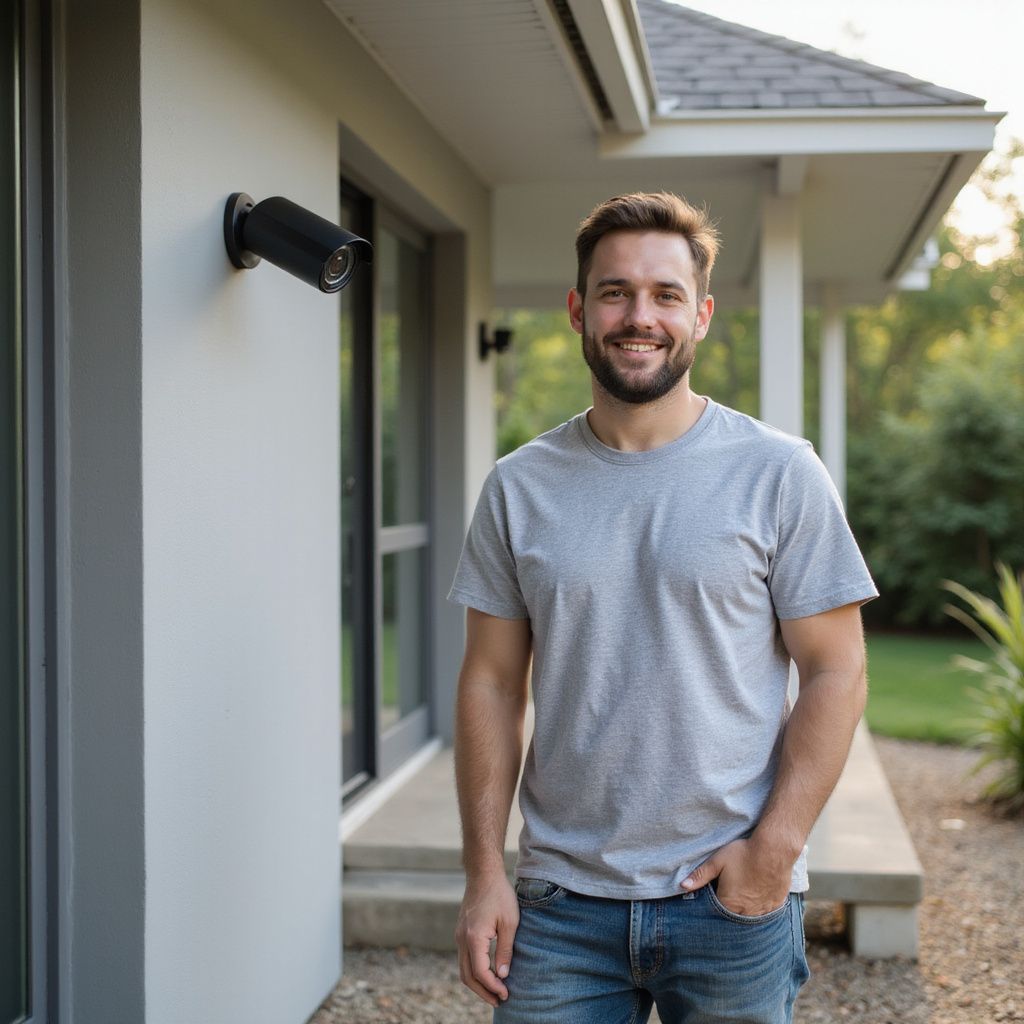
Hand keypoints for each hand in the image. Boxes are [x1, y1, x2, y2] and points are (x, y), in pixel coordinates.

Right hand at [455, 873, 518, 1005]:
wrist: (483, 874)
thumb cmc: (499, 895)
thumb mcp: (510, 922)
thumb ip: (506, 950)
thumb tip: (503, 975)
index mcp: (474, 937)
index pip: (481, 972)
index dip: (493, 987)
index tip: (506, 994)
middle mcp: (462, 939)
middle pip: (467, 976)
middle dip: (483, 992)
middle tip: (499, 1001)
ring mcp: (459, 936)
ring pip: (463, 969)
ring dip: (477, 984)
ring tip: (493, 992)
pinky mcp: (461, 932)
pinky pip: (463, 959)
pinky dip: (473, 972)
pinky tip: (487, 973)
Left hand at [680, 837, 791, 916]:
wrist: (774, 850)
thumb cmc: (743, 854)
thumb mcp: (717, 862)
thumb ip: (700, 876)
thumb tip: (682, 886)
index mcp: (729, 904)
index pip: (716, 912)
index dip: (714, 904)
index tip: (715, 895)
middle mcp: (746, 912)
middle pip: (733, 916)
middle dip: (729, 908)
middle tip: (730, 893)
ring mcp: (762, 911)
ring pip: (750, 916)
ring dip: (745, 910)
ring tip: (744, 894)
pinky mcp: (776, 905)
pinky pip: (765, 913)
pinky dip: (760, 907)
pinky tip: (758, 896)